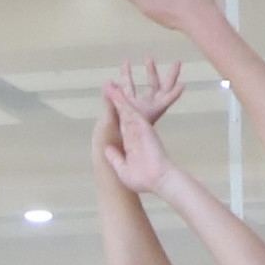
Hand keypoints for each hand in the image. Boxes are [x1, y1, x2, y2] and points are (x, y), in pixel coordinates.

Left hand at [94, 77, 174, 199]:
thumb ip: (115, 157)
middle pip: (123, 113)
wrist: (156, 181)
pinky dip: (122, 101)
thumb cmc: (142, 179)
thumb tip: (107, 150)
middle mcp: (135, 133)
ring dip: (118, 96)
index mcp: (130, 143)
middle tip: (111, 85)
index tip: (110, 103)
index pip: (121, 125)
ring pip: (126, 109)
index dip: (115, 113)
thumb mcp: (122, 168)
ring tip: (110, 84)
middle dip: (117, 99)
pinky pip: (130, 111)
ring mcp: (139, 129)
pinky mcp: (143, 127)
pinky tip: (115, 92)